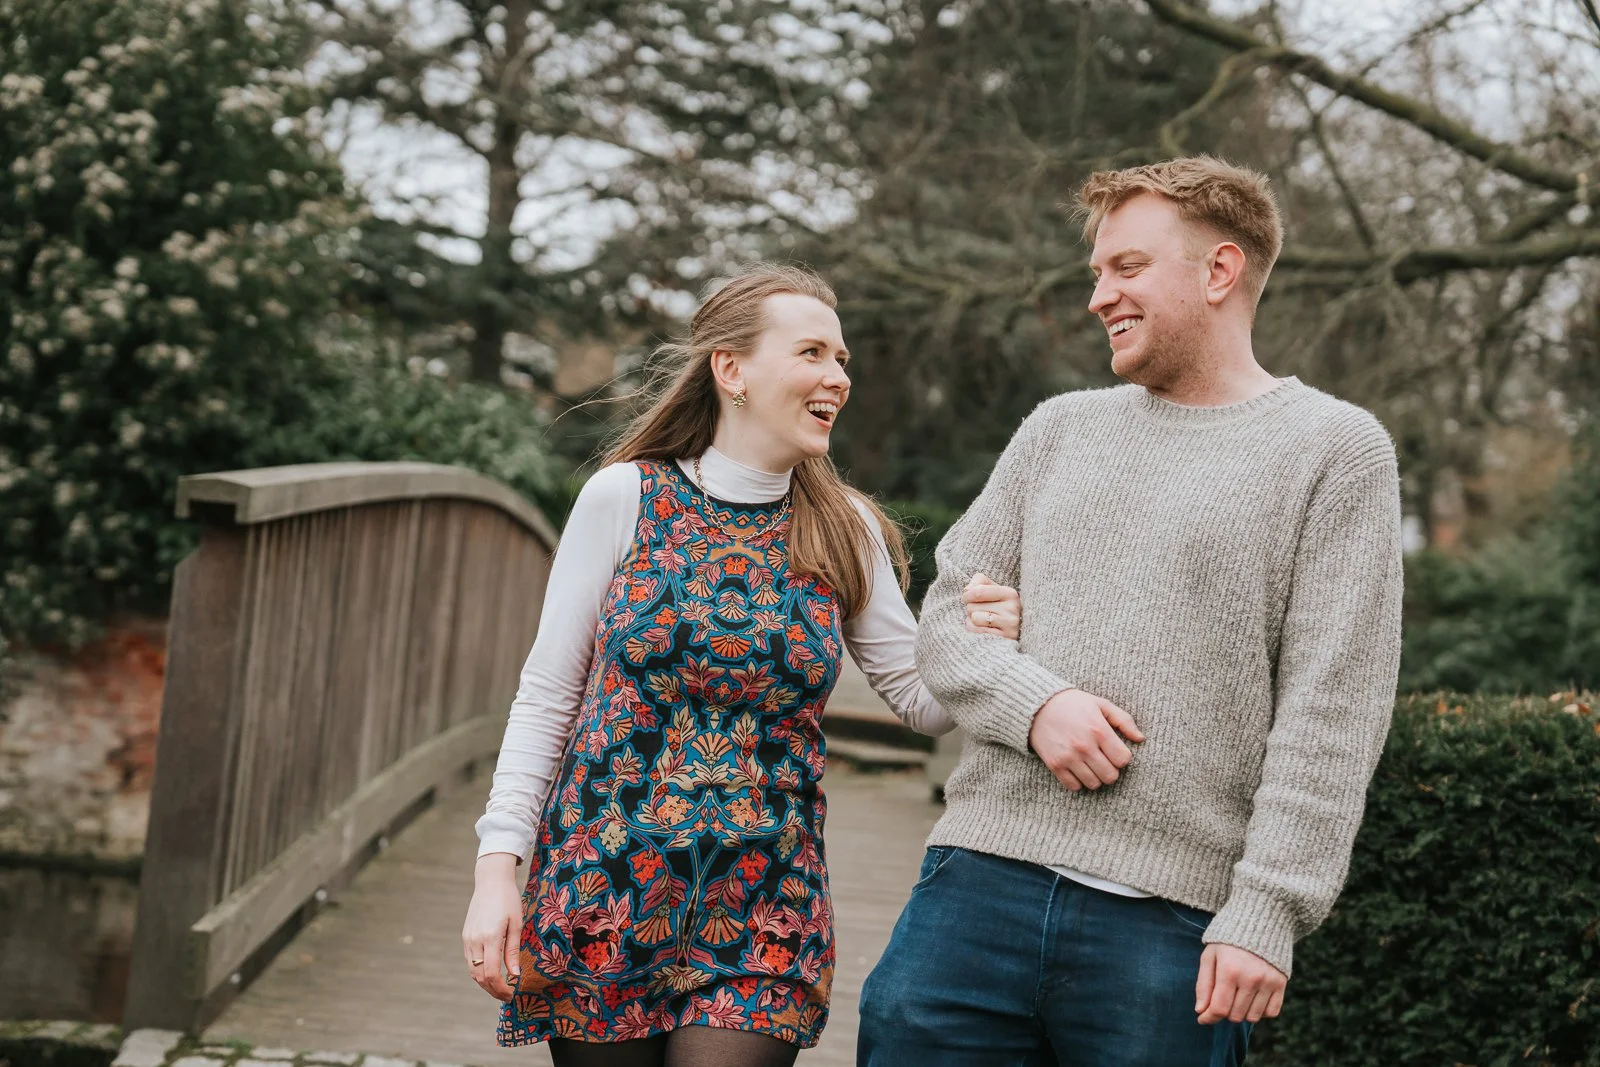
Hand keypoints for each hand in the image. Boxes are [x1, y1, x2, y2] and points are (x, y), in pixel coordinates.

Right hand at [462, 853, 522, 1001]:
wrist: (491, 881)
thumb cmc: (508, 900)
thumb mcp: (516, 925)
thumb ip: (513, 951)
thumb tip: (514, 975)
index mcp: (490, 937)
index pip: (491, 973)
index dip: (500, 989)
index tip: (511, 995)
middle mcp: (475, 940)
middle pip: (479, 977)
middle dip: (493, 990)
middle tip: (506, 996)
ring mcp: (467, 939)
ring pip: (472, 971)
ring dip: (485, 983)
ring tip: (500, 988)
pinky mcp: (465, 936)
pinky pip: (470, 961)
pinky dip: (479, 971)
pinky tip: (491, 973)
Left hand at [962, 572, 1021, 639]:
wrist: (1020, 629)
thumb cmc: (1001, 606)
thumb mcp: (994, 590)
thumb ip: (980, 582)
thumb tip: (967, 589)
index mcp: (1010, 593)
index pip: (978, 591)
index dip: (967, 595)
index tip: (967, 598)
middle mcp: (1012, 609)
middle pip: (972, 606)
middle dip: (970, 608)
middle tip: (980, 611)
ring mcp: (1009, 625)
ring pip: (974, 618)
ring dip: (972, 620)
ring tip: (983, 620)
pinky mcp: (1004, 639)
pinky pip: (976, 631)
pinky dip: (975, 630)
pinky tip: (985, 629)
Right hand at [1028, 687, 1143, 790]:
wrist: (1037, 706)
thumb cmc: (1073, 704)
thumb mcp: (1100, 704)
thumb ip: (1124, 720)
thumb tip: (1141, 739)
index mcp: (1099, 730)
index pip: (1123, 760)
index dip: (1122, 757)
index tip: (1114, 751)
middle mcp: (1084, 746)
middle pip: (1111, 776)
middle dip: (1111, 769)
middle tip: (1104, 760)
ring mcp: (1068, 757)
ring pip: (1094, 784)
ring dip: (1095, 777)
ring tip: (1091, 765)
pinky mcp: (1055, 765)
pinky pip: (1074, 787)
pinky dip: (1078, 781)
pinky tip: (1077, 769)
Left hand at [1196, 943, 1286, 1024]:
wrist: (1260, 921)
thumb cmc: (1228, 940)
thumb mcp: (1210, 956)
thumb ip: (1203, 984)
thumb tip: (1201, 1011)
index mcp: (1229, 970)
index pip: (1219, 1008)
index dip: (1209, 1017)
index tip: (1203, 1018)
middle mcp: (1251, 978)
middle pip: (1235, 1015)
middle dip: (1224, 1012)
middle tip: (1221, 999)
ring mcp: (1268, 981)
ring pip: (1252, 1017)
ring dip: (1241, 1012)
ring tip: (1236, 996)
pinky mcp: (1281, 983)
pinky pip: (1271, 1013)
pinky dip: (1260, 1011)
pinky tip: (1252, 998)